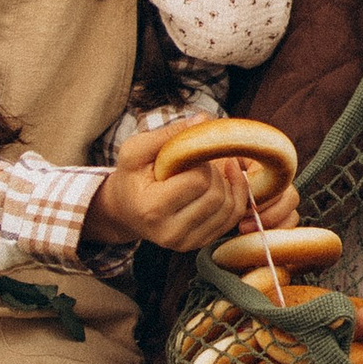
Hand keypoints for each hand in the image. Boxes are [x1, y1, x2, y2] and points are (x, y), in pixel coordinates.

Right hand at [84, 121, 297, 255]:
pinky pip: (233, 219)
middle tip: (201, 162)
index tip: (189, 156)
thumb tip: (204, 119)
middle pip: (216, 196)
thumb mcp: (136, 150)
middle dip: (215, 172)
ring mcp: (186, 243)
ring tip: (212, 169)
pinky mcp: (199, 243)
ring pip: (230, 208)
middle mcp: (170, 233)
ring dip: (228, 182)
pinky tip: (227, 178)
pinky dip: (236, 195)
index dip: (200, 161)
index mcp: (151, 209)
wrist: (126, 208)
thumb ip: (168, 134)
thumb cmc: (131, 175)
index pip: (198, 181)